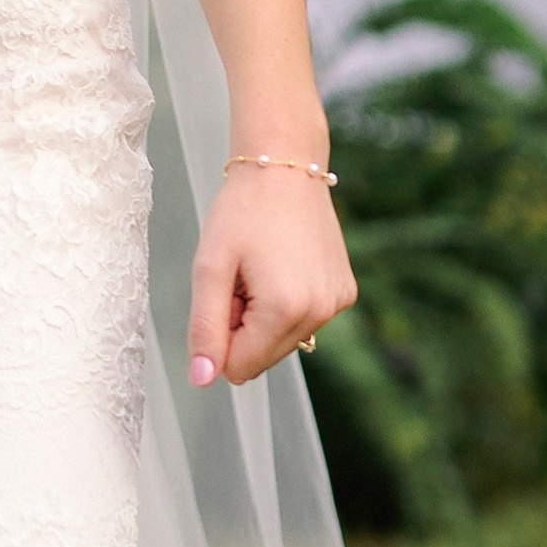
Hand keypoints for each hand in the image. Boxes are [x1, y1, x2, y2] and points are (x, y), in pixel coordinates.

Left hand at [187, 169, 355, 388]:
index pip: (240, 367)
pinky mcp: (345, 292)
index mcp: (286, 308)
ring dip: (262, 316)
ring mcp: (337, 304)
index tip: (223, 292)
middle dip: (242, 327)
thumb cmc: (241, 211)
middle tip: (239, 278)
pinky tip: (280, 265)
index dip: (219, 337)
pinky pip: (304, 320)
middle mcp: (321, 312)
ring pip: (283, 342)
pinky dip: (285, 304)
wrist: (285, 165)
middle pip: (263, 358)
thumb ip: (205, 328)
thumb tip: (201, 380)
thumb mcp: (210, 267)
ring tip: (258, 268)